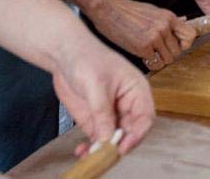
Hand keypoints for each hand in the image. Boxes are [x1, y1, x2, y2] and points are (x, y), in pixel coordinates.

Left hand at [50, 34, 153, 158]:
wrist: (64, 54)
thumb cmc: (86, 58)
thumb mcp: (96, 85)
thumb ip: (102, 113)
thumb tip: (107, 139)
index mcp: (136, 91)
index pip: (145, 118)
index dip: (137, 135)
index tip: (123, 147)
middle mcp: (127, 105)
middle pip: (130, 133)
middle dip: (118, 146)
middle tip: (103, 154)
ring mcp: (111, 114)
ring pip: (113, 140)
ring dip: (103, 150)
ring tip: (89, 154)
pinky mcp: (96, 120)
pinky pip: (98, 139)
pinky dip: (91, 147)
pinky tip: (82, 151)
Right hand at [84, 0, 195, 71]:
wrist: (109, 10)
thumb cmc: (129, 10)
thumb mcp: (153, 11)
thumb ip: (169, 20)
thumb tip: (184, 20)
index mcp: (168, 17)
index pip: (190, 34)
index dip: (185, 43)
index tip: (177, 45)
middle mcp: (164, 27)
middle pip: (178, 51)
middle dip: (168, 53)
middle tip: (157, 50)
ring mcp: (154, 37)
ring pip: (168, 60)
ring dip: (159, 60)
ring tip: (150, 53)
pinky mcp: (143, 47)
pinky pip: (155, 63)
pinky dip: (150, 63)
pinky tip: (143, 55)